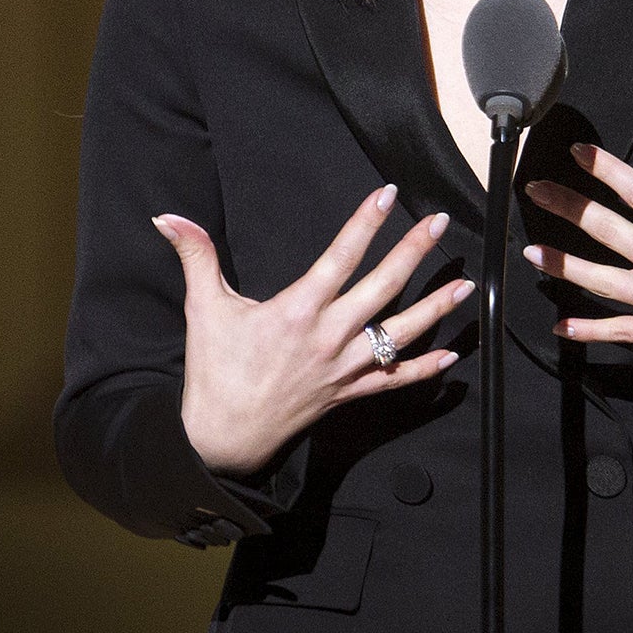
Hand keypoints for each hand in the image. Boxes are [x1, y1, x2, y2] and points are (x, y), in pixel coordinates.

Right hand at [155, 185, 471, 476]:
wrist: (221, 438)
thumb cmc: (214, 371)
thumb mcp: (204, 308)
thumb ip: (195, 257)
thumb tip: (167, 217)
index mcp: (297, 310)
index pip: (341, 256)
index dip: (366, 223)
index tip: (388, 194)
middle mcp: (328, 336)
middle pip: (382, 287)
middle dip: (415, 251)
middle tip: (440, 221)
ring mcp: (344, 368)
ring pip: (400, 334)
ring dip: (436, 309)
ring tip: (466, 285)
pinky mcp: (348, 394)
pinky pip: (393, 382)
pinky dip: (424, 371)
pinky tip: (451, 358)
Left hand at [521, 120, 632, 401]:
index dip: (606, 170)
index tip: (578, 152)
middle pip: (606, 231)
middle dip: (568, 207)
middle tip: (535, 189)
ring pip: (600, 282)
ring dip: (562, 266)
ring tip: (529, 252)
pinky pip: (617, 332)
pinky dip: (586, 332)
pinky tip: (559, 328)